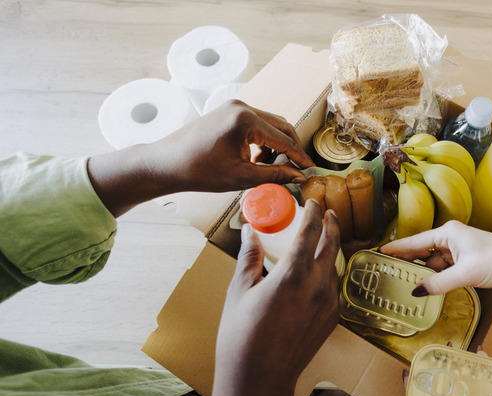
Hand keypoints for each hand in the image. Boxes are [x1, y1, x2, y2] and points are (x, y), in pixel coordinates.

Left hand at [88, 100, 315, 215]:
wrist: (166, 163)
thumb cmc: (198, 171)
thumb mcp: (241, 177)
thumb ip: (274, 175)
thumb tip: (298, 176)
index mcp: (245, 120)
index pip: (284, 138)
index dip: (299, 156)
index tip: (309, 169)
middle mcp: (242, 107)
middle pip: (281, 125)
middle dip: (290, 148)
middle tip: (296, 168)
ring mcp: (234, 107)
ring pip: (269, 124)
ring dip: (276, 144)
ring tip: (271, 167)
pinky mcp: (227, 111)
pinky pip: (256, 123)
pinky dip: (262, 139)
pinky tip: (256, 158)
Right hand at [208, 200, 339, 395]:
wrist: (260, 379)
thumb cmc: (242, 337)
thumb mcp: (240, 291)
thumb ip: (250, 257)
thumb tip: (250, 230)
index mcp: (293, 274)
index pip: (310, 231)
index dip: (312, 212)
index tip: (311, 201)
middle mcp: (317, 286)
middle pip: (331, 244)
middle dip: (330, 224)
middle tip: (327, 212)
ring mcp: (328, 303)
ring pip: (334, 266)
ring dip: (330, 249)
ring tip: (321, 239)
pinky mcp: (332, 318)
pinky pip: (333, 287)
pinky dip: (327, 273)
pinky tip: (317, 273)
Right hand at [380, 220, 491, 295]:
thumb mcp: (465, 274)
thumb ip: (438, 283)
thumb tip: (416, 291)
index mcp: (448, 233)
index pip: (415, 242)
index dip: (396, 248)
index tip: (379, 252)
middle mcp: (451, 238)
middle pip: (422, 251)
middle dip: (408, 263)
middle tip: (388, 273)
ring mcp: (458, 250)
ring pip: (433, 262)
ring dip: (424, 273)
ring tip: (406, 285)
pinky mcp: (466, 260)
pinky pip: (444, 268)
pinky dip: (437, 277)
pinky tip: (429, 287)